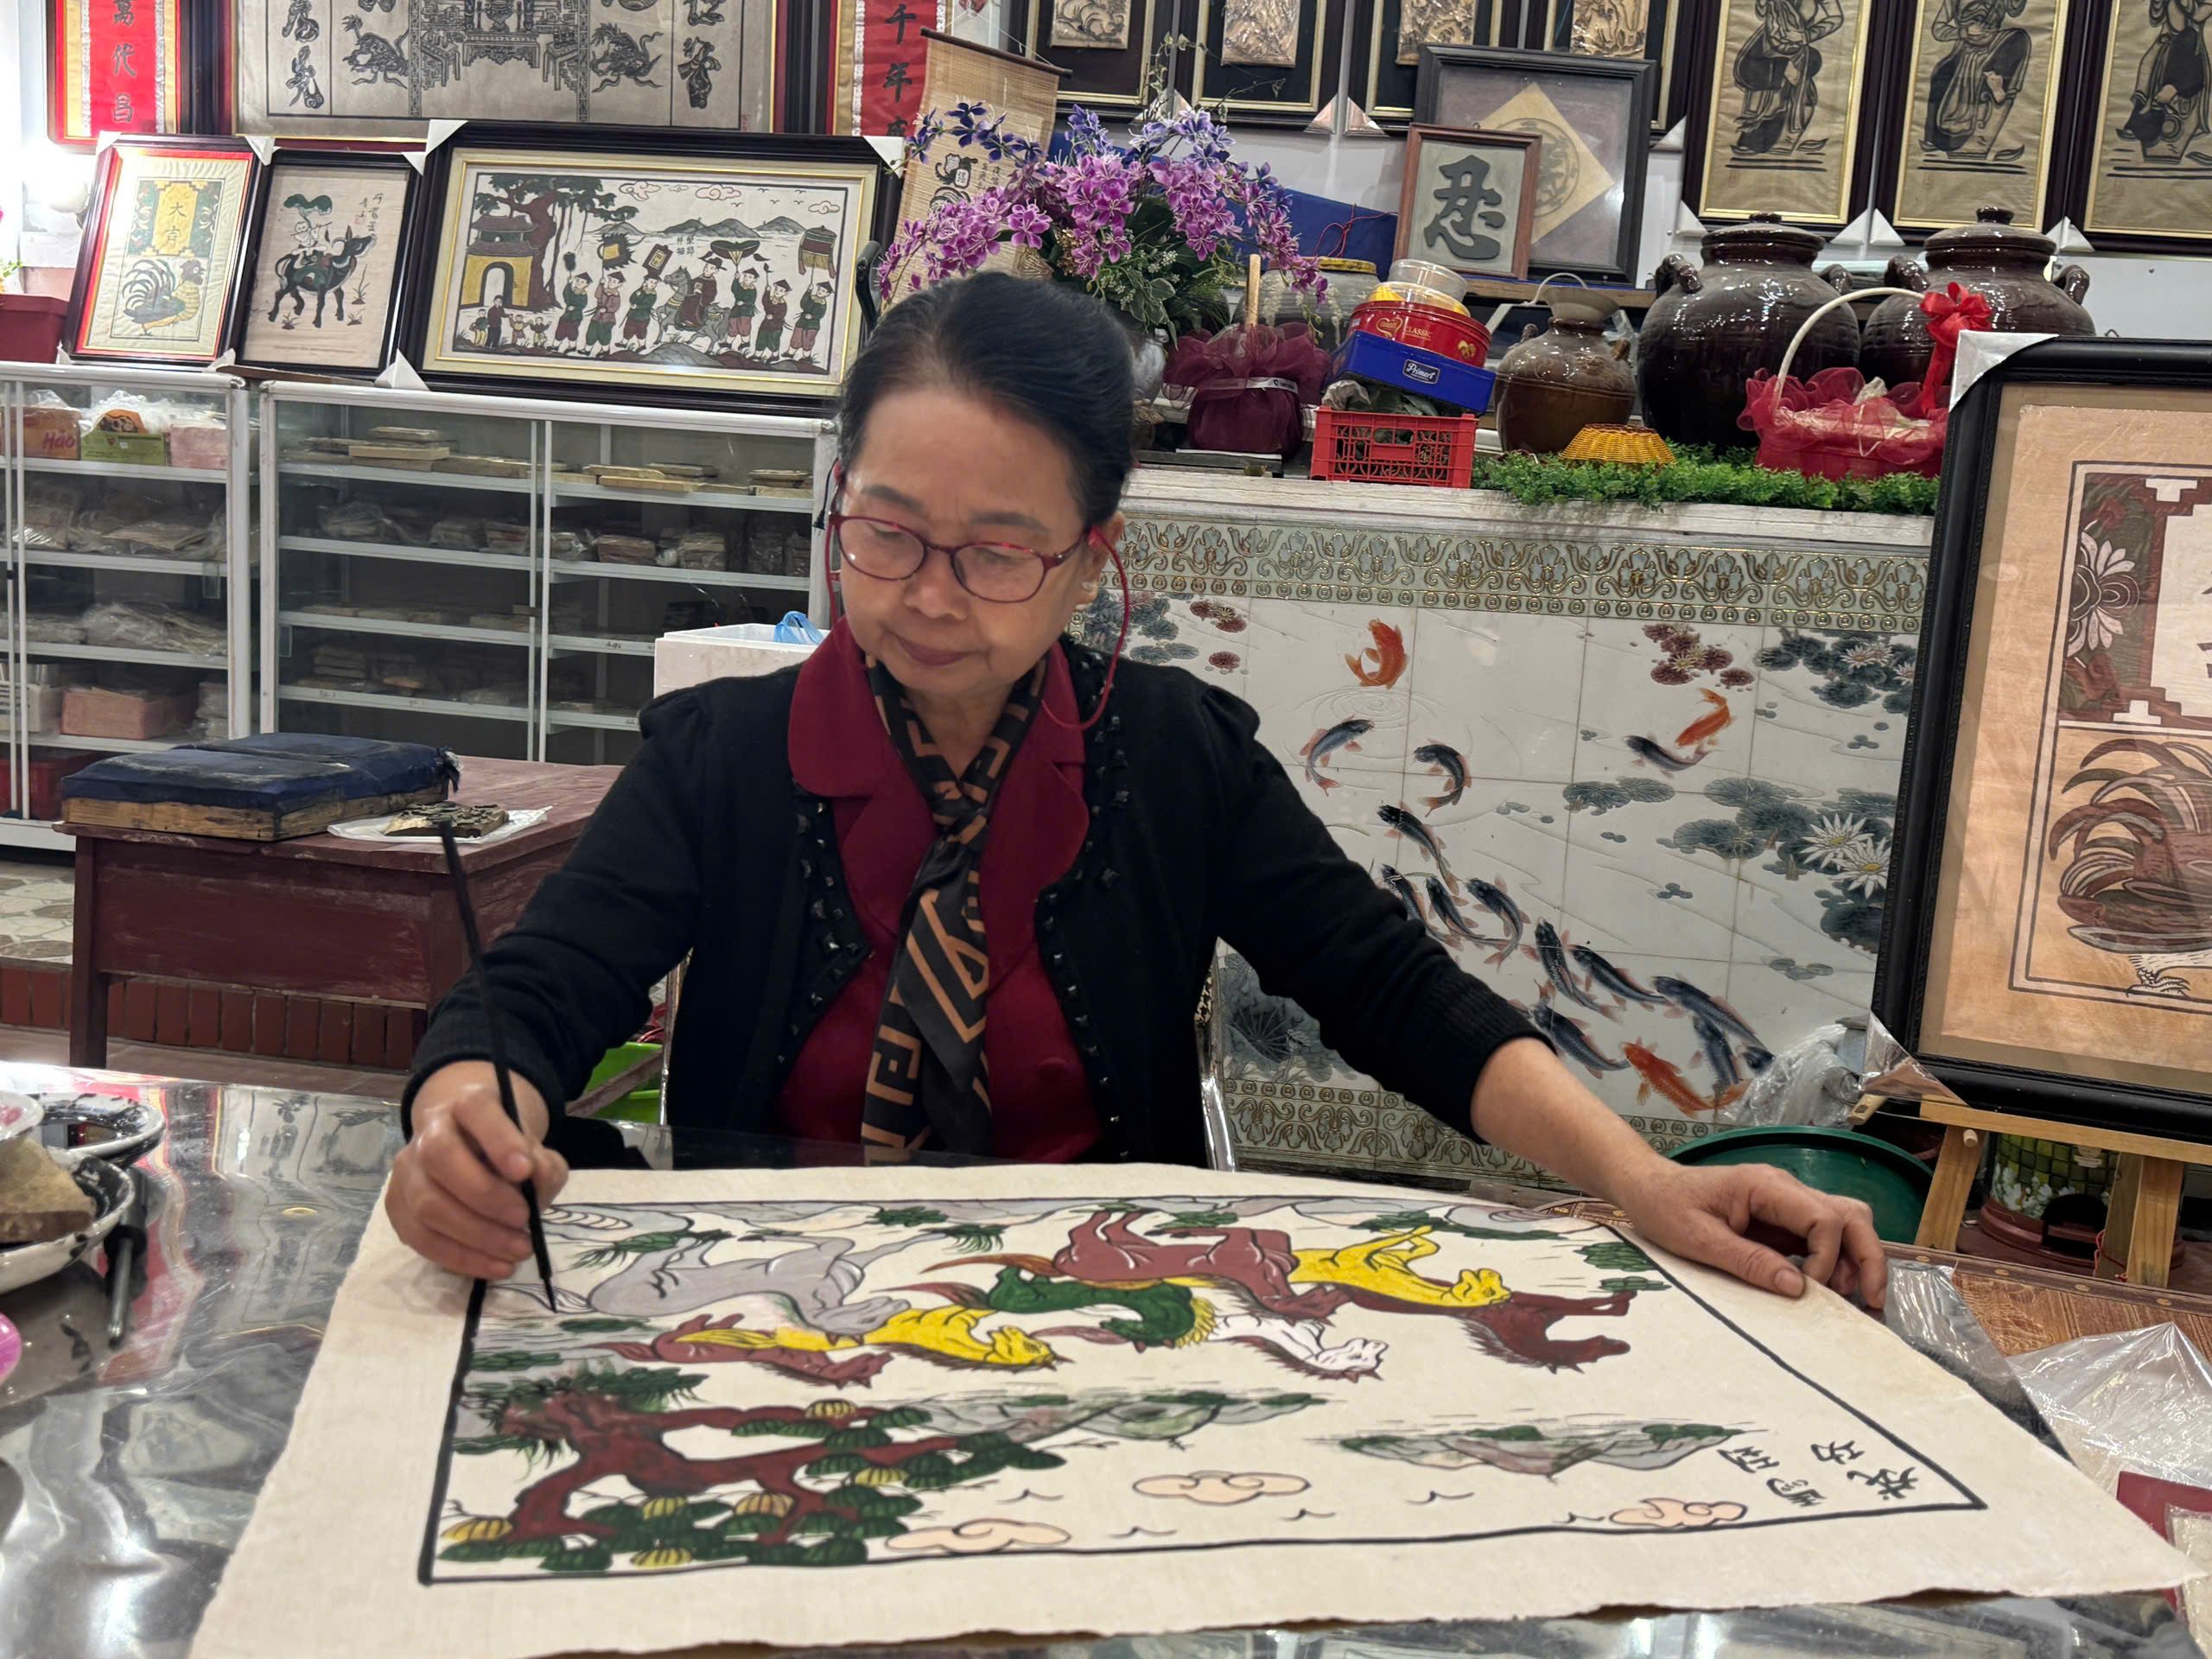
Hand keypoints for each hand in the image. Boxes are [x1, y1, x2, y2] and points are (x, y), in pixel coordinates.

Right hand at [386, 1061, 567, 1281]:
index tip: (525, 1171)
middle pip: (440, 1156)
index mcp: (466, 1105)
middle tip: (523, 1220)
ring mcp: (407, 1171)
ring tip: (517, 1251)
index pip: (476, 1108)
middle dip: (484, 1195)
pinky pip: (421, 1238)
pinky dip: (461, 1257)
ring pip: (426, 1204)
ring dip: (476, 1235)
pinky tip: (495, 1266)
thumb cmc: (507, 1153)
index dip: (499, 1139)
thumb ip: (543, 1166)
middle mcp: (428, 1132)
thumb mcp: (536, 1152)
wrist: (468, 1151)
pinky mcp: (397, 1207)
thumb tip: (534, 1184)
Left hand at [1612, 1159, 1886, 1307]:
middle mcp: (1785, 1188)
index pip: (1824, 1217)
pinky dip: (1835, 1261)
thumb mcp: (1698, 1239)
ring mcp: (1785, 1202)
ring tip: (1854, 1300)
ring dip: (1856, 1259)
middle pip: (1850, 1215)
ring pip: (1844, 1222)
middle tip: (1872, 1302)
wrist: (1646, 1187)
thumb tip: (1798, 1288)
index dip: (1829, 1257)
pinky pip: (1821, 1235)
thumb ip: (1748, 1261)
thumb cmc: (1665, 1207)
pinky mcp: (1780, 1218)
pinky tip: (1830, 1290)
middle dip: (1868, 1258)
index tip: (1810, 1289)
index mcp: (1765, 1186)